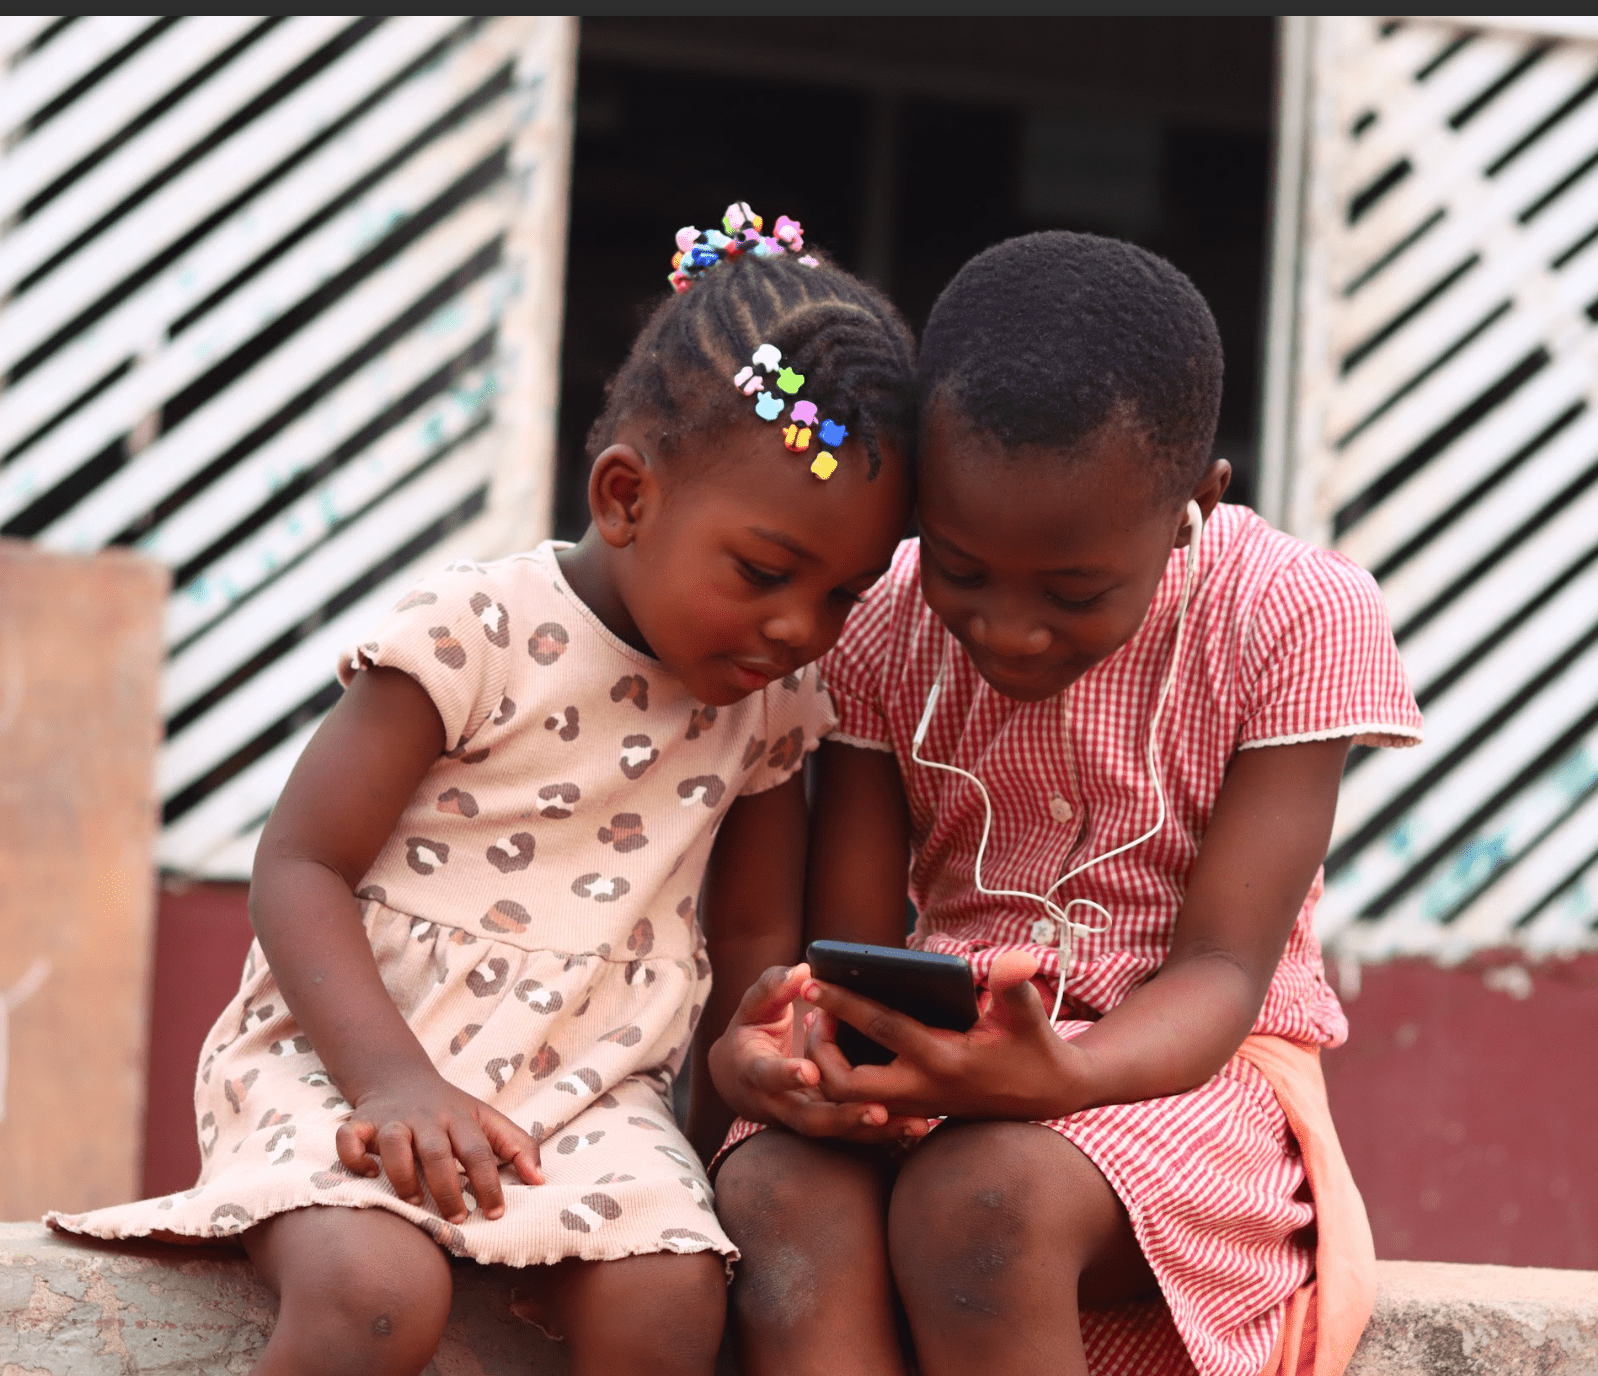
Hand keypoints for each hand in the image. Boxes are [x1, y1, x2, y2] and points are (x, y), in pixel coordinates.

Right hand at [336, 1067, 543, 1222]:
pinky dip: (354, 1157)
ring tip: (415, 1202)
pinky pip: (349, 1138)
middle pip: (437, 1152)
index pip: (479, 1150)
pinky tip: (368, 1173)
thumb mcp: (487, 1119)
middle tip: (457, 1218)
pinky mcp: (361, 1122)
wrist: (399, 1077)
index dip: (489, 1183)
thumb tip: (541, 1181)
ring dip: (403, 1175)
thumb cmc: (450, 1110)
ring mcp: (392, 1119)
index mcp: (460, 1118)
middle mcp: (426, 1117)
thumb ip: (518, 1146)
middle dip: (448, 1189)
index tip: (496, 1213)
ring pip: (394, 1143)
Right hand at [708, 963, 930, 1144]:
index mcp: (754, 1071)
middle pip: (812, 1120)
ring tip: (915, 1124)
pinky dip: (884, 1133)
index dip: (787, 1073)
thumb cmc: (750, 1031)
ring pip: (838, 1134)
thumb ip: (773, 988)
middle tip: (878, 1110)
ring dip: (876, 1131)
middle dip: (846, 1117)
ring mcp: (804, 1118)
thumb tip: (802, 972)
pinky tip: (919, 1127)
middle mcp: (778, 1104)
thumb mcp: (752, 1007)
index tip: (810, 1069)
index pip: (768, 1075)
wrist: (740, 1079)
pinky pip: (854, 1135)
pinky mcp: (826, 1124)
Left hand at [804, 950, 1088, 1121]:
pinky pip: (866, 1104)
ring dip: (828, 1070)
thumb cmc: (1036, 1049)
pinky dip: (847, 1082)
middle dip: (820, 1054)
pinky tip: (842, 1049)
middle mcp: (923, 1089)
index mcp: (944, 1060)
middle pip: (847, 1085)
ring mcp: (917, 1105)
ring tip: (824, 1029)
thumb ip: (1016, 988)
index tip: (812, 981)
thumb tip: (1013, 960)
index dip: (844, 1003)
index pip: (882, 1027)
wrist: (1050, 1096)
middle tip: (816, 1018)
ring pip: (851, 1102)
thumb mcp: (1029, 1016)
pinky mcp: (917, 1110)